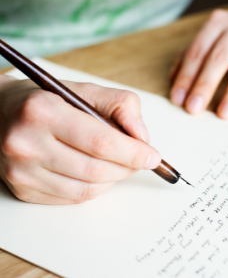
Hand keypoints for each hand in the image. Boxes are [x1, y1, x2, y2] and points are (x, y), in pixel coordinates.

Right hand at [0, 77, 160, 203]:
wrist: (3, 113)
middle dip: (127, 167)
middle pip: (96, 169)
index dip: (133, 152)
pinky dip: (94, 188)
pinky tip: (97, 174)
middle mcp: (26, 143)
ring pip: (86, 189)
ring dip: (113, 179)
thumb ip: (122, 106)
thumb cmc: (49, 100)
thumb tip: (142, 138)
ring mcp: (22, 171)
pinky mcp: (23, 189)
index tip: (152, 157)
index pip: (101, 141)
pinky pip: (72, 199)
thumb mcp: (86, 91)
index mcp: (44, 112)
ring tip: (119, 165)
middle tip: (139, 161)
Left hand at [170, 7, 227, 118]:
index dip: (185, 77)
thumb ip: (189, 56)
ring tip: (224, 114)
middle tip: (194, 109)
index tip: (177, 100)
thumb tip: (173, 81)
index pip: (197, 52)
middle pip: (219, 58)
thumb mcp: (210, 38)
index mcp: (216, 24)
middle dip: (205, 85)